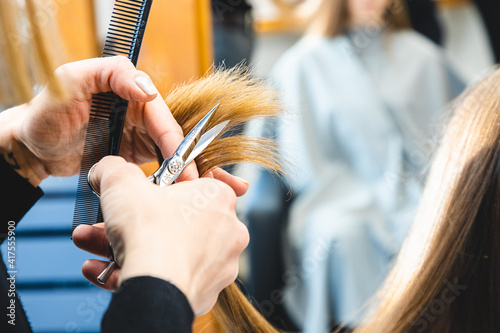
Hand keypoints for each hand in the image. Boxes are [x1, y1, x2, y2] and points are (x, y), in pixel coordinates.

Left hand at [0, 56, 196, 185]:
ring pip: (167, 147)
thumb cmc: (44, 112)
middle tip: (188, 178)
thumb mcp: (70, 80)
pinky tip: (170, 185)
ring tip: (183, 186)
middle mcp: (136, 106)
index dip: (170, 133)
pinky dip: (165, 172)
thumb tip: (149, 90)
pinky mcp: (134, 150)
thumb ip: (110, 74)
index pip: (158, 109)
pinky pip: (157, 160)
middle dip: (180, 154)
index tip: (178, 156)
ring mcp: (137, 129)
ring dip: (177, 166)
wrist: (33, 148)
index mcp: (126, 85)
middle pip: (167, 130)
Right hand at [73, 156, 249, 314]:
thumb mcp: (122, 183)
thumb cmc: (150, 233)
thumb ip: (114, 168)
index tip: (138, 191)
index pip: (191, 180)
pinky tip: (100, 269)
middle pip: (171, 218)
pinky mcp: (204, 293)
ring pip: (165, 249)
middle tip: (105, 221)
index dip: (158, 185)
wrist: (155, 291)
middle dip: (130, 220)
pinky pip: (166, 277)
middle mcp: (226, 230)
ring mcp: (217, 264)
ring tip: (91, 245)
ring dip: (124, 246)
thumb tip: (107, 168)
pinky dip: (134, 272)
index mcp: (217, 197)